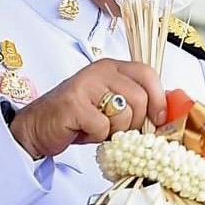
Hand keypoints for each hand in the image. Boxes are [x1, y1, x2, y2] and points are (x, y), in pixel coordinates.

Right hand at [8, 59, 167, 159]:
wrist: (38, 127)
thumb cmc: (77, 118)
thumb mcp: (111, 105)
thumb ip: (135, 103)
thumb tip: (166, 113)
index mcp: (112, 67)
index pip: (148, 73)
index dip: (159, 98)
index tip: (159, 119)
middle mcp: (100, 71)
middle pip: (140, 98)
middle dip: (135, 122)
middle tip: (119, 130)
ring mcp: (86, 85)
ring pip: (124, 114)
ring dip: (115, 131)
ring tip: (97, 128)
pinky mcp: (74, 104)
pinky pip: (103, 127)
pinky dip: (97, 137)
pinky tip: (83, 131)